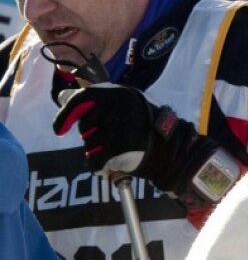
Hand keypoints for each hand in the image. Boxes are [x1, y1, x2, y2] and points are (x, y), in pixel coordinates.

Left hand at [53, 83, 243, 205]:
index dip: (67, 114)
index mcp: (120, 93)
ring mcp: (118, 126)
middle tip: (113, 140)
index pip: (83, 99)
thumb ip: (97, 102)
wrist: (175, 149)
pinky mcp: (119, 147)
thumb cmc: (149, 128)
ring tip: (119, 151)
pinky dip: (100, 166)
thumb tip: (63, 97)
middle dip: (93, 136)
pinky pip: (95, 160)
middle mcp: (118, 106)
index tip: (60, 129)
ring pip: (89, 144)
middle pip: (86, 125)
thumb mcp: (126, 107)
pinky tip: (113, 164)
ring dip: (98, 151)